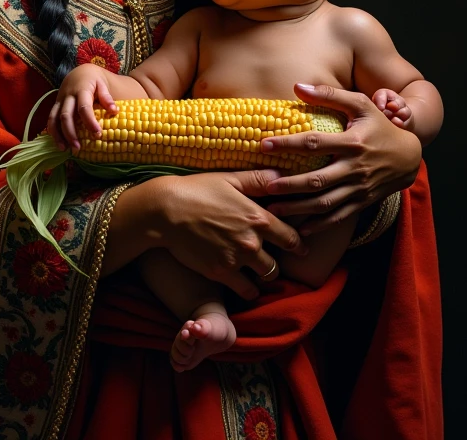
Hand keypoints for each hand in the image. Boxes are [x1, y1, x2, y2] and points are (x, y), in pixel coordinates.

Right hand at [47, 66, 116, 151]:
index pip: (84, 107)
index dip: (90, 122)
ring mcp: (59, 100)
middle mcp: (68, 95)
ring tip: (64, 149)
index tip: (97, 135)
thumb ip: (107, 97)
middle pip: (66, 116)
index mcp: (81, 89)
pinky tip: (59, 143)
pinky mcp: (55, 105)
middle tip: (78, 148)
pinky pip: (50, 119)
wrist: (80, 72)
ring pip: (54, 118)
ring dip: (58, 135)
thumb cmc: (94, 80)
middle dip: (71, 133)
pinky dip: (52, 132)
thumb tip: (114, 111)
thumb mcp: (102, 84)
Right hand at [156, 169, 308, 299]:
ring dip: (262, 275)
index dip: (298, 244)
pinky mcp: (220, 273)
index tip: (300, 248)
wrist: (166, 211)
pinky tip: (244, 283)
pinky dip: (248, 289)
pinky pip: (246, 291)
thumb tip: (282, 176)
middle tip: (270, 259)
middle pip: (277, 263)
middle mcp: (251, 241)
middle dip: (275, 261)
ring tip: (256, 271)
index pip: (290, 238)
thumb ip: (257, 180)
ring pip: (264, 276)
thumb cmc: (197, 190)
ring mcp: (236, 259)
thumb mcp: (229, 180)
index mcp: (257, 217)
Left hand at [260, 83, 421, 233]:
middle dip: (289, 184)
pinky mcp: (361, 203)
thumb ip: (329, 94)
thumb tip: (297, 86)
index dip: (288, 144)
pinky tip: (299, 228)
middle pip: (317, 180)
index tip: (264, 145)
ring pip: (325, 203)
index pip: (315, 144)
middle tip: (264, 184)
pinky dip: (319, 225)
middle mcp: (355, 168)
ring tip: (273, 209)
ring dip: (298, 208)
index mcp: (352, 142)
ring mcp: (358, 189)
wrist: (409, 156)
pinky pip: (338, 217)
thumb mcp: (360, 104)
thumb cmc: (380, 125)